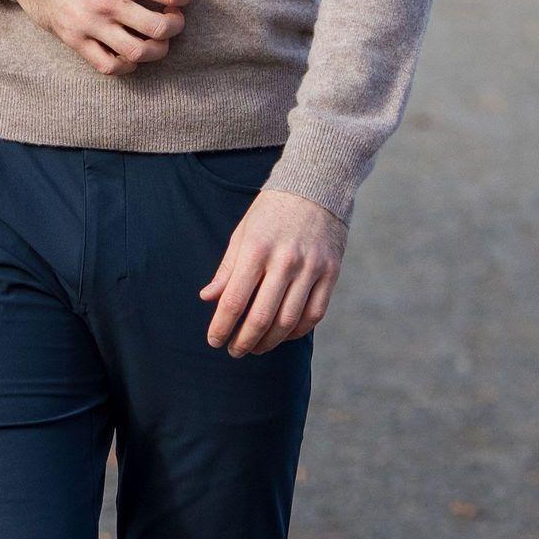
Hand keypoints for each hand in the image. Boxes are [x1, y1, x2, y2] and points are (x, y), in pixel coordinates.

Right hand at [6, 0, 191, 74]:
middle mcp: (105, 2)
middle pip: (158, 27)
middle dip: (176, 25)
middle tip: (174, 18)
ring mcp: (89, 25)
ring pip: (137, 52)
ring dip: (158, 49)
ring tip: (159, 39)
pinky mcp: (75, 40)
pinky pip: (108, 65)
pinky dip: (127, 65)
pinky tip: (131, 52)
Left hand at [201, 186, 344, 355]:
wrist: (316, 186)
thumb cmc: (271, 212)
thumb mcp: (243, 233)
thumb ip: (227, 268)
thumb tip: (207, 297)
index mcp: (256, 249)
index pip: (234, 300)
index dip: (221, 326)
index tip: (214, 341)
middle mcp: (285, 261)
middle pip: (261, 317)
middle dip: (243, 341)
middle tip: (234, 351)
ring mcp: (311, 268)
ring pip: (288, 321)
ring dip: (269, 342)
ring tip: (255, 347)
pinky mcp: (331, 273)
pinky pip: (314, 315)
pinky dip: (297, 331)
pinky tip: (283, 334)